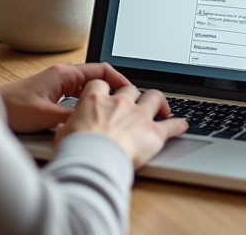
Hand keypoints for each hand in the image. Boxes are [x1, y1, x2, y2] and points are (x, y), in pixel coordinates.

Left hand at [0, 63, 132, 133]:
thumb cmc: (10, 108)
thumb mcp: (45, 116)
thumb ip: (71, 118)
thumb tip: (93, 123)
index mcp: (64, 74)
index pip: (101, 70)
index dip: (120, 81)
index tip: (130, 94)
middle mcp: (62, 77)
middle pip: (97, 80)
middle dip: (113, 92)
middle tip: (125, 107)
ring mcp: (56, 86)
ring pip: (88, 90)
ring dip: (100, 100)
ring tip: (111, 114)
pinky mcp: (50, 97)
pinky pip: (77, 99)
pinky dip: (87, 107)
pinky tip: (88, 120)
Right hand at [56, 81, 187, 167]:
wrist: (93, 162)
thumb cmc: (76, 150)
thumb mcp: (63, 134)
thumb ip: (68, 127)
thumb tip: (63, 130)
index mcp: (95, 99)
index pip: (101, 84)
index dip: (104, 88)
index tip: (105, 94)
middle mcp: (120, 103)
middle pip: (131, 89)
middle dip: (133, 95)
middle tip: (134, 103)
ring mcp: (139, 116)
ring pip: (155, 97)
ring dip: (158, 101)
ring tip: (161, 108)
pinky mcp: (154, 133)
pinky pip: (172, 125)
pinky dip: (178, 124)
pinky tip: (182, 124)